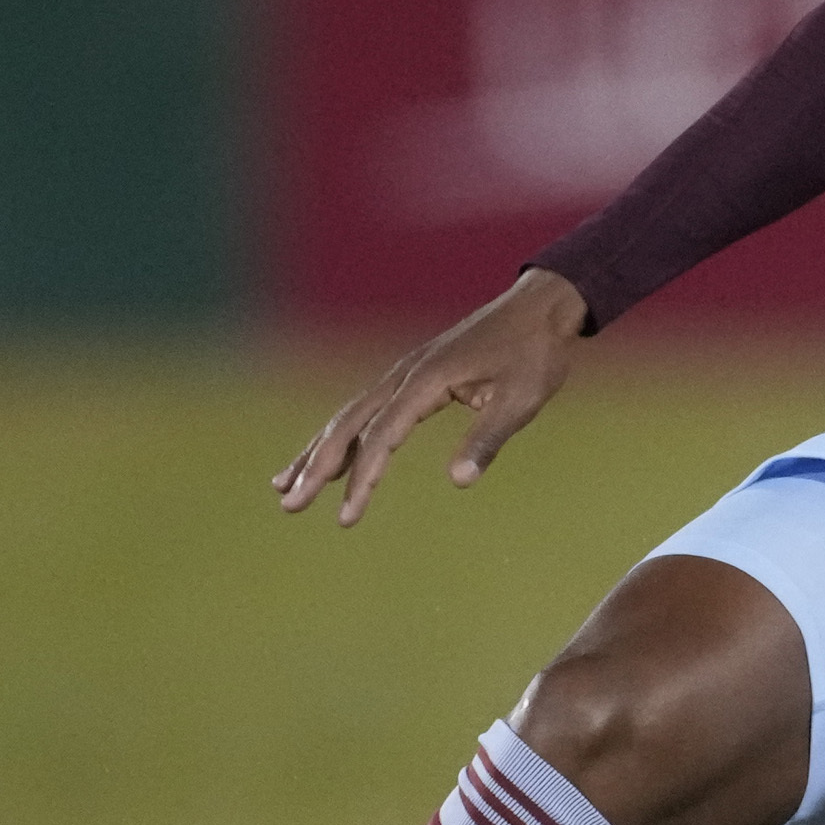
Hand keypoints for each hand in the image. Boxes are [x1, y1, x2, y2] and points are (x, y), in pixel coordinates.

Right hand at [275, 268, 589, 525]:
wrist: (541, 308)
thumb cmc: (535, 354)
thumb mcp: (521, 399)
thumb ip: (487, 439)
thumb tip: (458, 481)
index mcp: (426, 381)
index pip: (382, 437)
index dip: (362, 479)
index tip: (346, 517)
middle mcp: (404, 374)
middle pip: (348, 425)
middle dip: (316, 467)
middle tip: (288, 505)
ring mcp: (404, 373)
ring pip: (349, 416)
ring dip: (317, 452)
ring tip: (282, 486)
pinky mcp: (412, 376)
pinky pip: (366, 410)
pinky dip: (342, 435)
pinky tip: (328, 456)